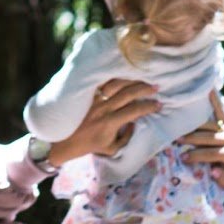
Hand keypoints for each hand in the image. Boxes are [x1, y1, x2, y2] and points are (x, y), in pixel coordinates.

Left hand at [46, 79, 161, 165]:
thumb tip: (136, 123)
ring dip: (132, 80)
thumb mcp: (111, 149)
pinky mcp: (88, 94)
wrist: (64, 140)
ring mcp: (95, 99)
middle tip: (157, 87)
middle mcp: (103, 108)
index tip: (159, 105)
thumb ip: (126, 137)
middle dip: (144, 89)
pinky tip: (125, 74)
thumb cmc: (90, 145)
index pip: (134, 111)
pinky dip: (116, 78)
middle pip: (128, 94)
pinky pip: (104, 83)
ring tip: (144, 78)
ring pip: (116, 84)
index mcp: (110, 122)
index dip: (148, 107)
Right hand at [178, 91, 223, 187]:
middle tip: (176, 140)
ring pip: (209, 125)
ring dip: (193, 126)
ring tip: (178, 126)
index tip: (183, 157)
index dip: (197, 156)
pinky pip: (220, 110)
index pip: (212, 154)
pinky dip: (214, 99)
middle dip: (192, 139)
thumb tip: (213, 171)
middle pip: (209, 138)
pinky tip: (208, 88)